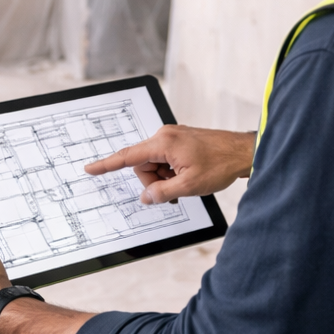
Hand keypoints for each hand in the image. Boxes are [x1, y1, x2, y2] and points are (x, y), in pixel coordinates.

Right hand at [84, 124, 255, 203]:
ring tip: (185, 183)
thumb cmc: (221, 163)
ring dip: (163, 178)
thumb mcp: (189, 186)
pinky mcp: (179, 141)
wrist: (243, 151)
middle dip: (153, 182)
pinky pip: (164, 160)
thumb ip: (162, 192)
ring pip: (154, 165)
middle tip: (173, 191)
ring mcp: (172, 137)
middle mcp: (165, 136)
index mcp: (163, 143)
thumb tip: (146, 197)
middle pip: (142, 165)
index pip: (128, 156)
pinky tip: (186, 176)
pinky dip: (170, 172)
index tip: (90, 168)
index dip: (107, 165)